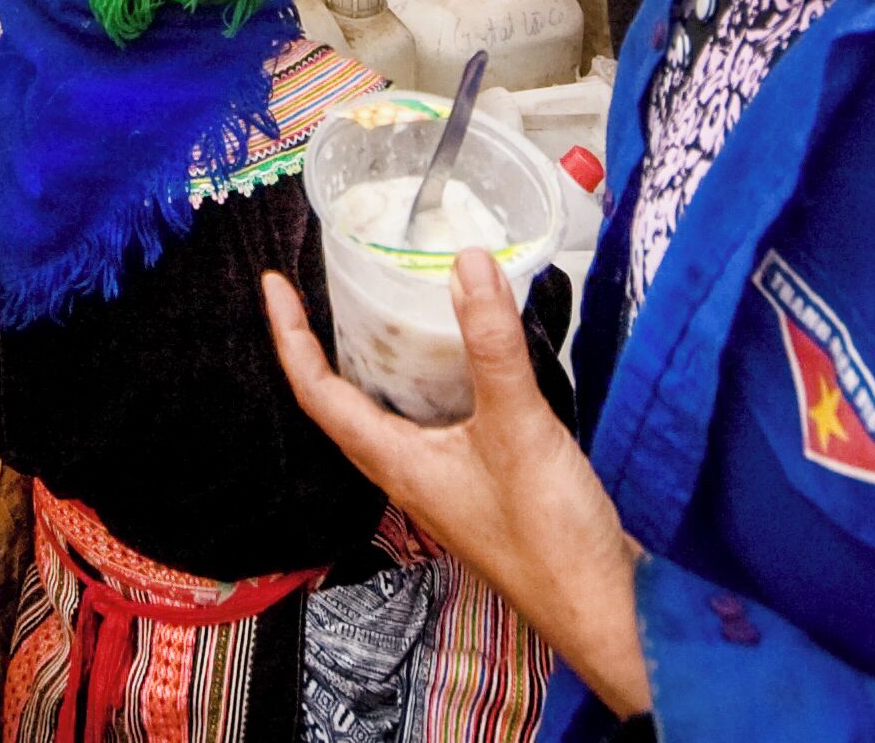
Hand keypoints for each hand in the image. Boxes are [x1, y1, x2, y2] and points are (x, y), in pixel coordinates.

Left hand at [261, 252, 649, 714]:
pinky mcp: (480, 487)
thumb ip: (492, 346)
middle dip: (319, 346)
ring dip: (373, 366)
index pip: (317, 393)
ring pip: (386, 415)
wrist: (603, 612)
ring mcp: (443, 483)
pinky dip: (426, 385)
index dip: (289, 336)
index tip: (271, 284)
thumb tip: (467, 263)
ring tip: (375, 316)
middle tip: (314, 292)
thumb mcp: (518, 428)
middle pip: (341, 404)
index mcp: (395, 462)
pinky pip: (430, 425)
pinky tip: (454, 367)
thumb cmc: (550, 537)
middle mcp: (407, 473)